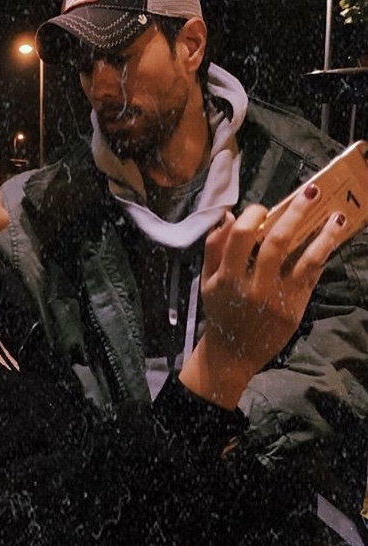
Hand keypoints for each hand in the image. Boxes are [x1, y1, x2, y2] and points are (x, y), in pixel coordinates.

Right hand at [180, 185, 346, 408]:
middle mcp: (252, 287)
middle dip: (297, 212)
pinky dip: (322, 257)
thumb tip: (230, 217)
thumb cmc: (221, 312)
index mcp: (227, 278)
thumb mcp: (207, 282)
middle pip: (277, 241)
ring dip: (325, 235)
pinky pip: (311, 277)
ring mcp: (276, 299)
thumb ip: (214, 249)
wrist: (233, 354)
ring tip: (338, 215)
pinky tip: (330, 241)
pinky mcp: (293, 310)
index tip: (263, 208)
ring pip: (305, 259)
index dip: (254, 215)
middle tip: (312, 191)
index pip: (241, 236)